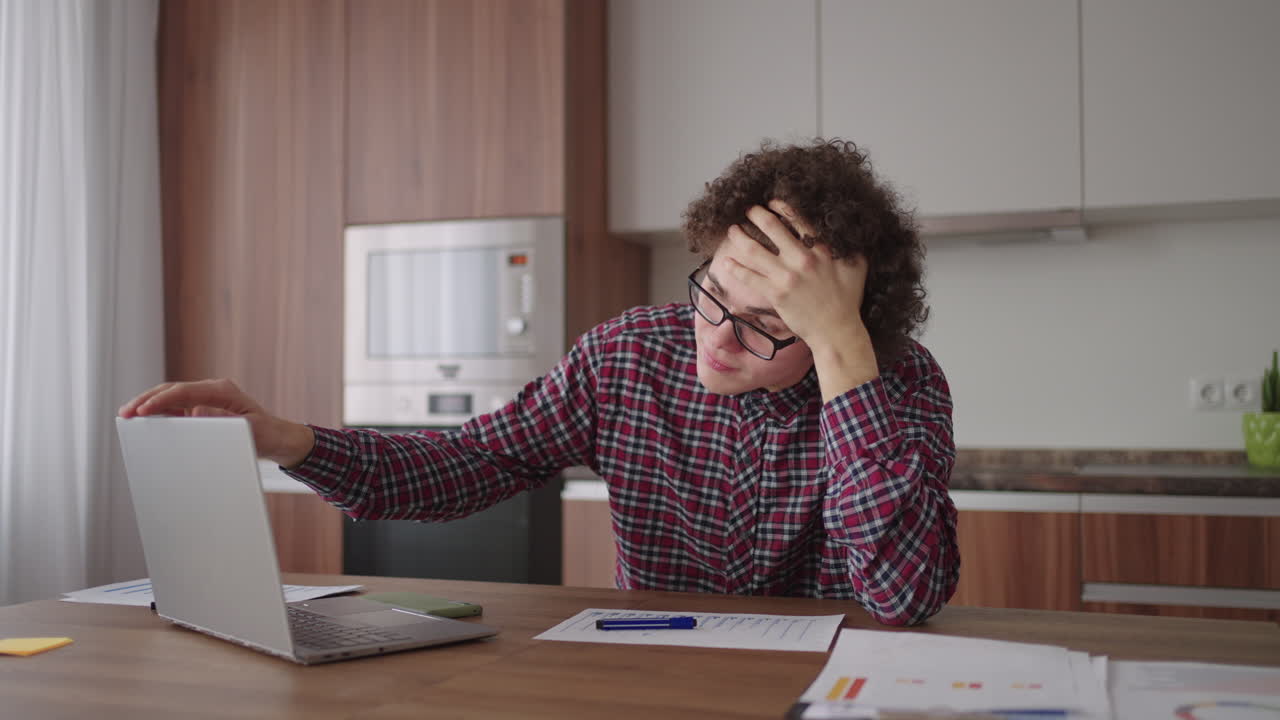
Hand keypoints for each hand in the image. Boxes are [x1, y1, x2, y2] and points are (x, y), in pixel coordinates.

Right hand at [118, 379, 315, 467]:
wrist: (277, 437)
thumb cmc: (265, 433)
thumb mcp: (246, 429)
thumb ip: (222, 421)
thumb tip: (195, 415)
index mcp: (222, 390)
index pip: (184, 391)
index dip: (161, 400)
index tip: (143, 410)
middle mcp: (212, 390)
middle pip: (172, 390)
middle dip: (147, 400)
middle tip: (126, 412)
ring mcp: (206, 398)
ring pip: (171, 397)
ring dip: (149, 405)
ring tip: (128, 416)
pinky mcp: (202, 408)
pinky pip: (176, 407)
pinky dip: (160, 412)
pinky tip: (145, 419)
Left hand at [722, 200, 878, 400]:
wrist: (836, 331)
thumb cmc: (847, 300)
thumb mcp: (856, 267)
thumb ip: (849, 246)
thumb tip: (848, 228)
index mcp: (822, 249)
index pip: (798, 219)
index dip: (781, 207)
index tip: (771, 203)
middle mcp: (802, 259)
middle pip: (772, 228)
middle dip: (756, 214)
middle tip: (748, 210)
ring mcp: (787, 276)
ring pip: (755, 250)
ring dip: (740, 237)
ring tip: (732, 230)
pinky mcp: (775, 293)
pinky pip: (749, 277)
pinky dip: (735, 268)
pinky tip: (726, 261)